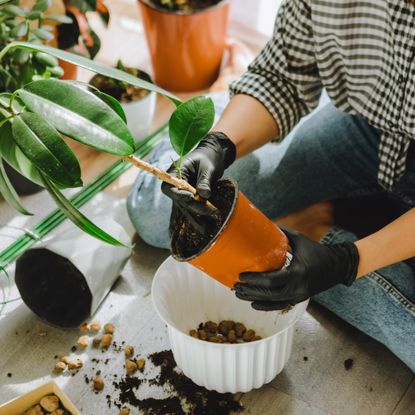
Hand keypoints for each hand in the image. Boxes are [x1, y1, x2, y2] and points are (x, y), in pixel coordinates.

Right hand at [161, 131, 235, 232]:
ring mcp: (183, 192)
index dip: (178, 195)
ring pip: (186, 207)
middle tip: (210, 210)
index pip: (170, 188)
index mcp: (175, 173)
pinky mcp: (191, 198)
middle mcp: (176, 184)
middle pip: (179, 200)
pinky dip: (199, 215)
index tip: (191, 196)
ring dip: (197, 214)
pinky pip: (193, 208)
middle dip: (194, 206)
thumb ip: (205, 180)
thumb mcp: (208, 167)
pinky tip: (207, 224)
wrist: (214, 156)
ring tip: (209, 222)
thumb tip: (204, 195)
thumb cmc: (209, 157)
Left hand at [234, 228, 358, 310]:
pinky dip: (266, 306)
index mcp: (298, 273)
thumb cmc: (317, 250)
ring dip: (254, 300)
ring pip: (272, 303)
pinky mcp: (299, 299)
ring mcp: (299, 296)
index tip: (241, 276)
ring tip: (239, 295)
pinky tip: (254, 304)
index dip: (254, 280)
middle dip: (250, 292)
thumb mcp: (300, 239)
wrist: (338, 266)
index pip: (271, 280)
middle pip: (268, 294)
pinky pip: (279, 305)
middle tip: (235, 287)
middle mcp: (298, 288)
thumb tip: (264, 225)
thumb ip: (282, 233)